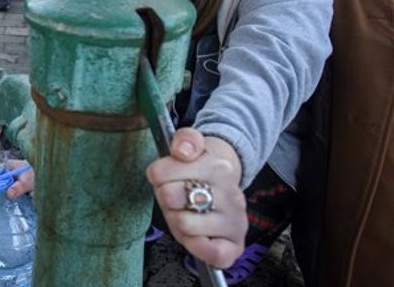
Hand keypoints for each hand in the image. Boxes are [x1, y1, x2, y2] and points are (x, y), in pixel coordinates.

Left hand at [146, 128, 246, 269]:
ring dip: (177, 221)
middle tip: (176, 196)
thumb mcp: (190, 145)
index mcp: (218, 167)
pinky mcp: (236, 244)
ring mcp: (235, 220)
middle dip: (165, 198)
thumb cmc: (199, 167)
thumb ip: (185, 139)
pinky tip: (194, 236)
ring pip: (185, 225)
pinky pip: (215, 253)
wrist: (226, 181)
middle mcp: (231, 194)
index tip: (167, 174)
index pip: (161, 173)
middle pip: (169, 198)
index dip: (157, 175)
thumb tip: (182, 151)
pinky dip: (197, 247)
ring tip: (186, 212)